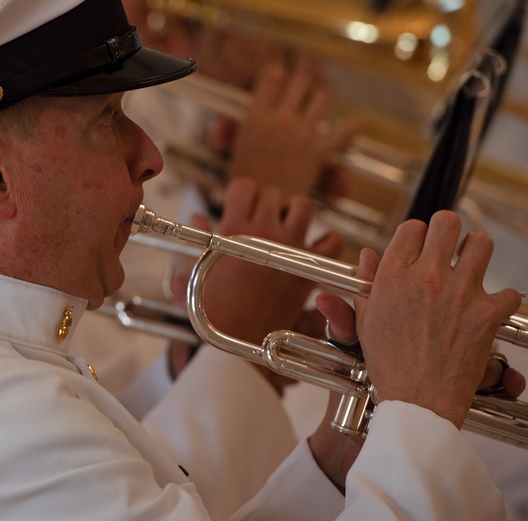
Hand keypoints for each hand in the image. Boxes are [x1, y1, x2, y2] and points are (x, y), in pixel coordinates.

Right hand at [198, 178, 341, 344]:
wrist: (240, 339)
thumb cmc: (214, 309)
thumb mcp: (196, 271)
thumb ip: (199, 238)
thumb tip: (197, 216)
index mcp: (234, 229)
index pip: (244, 187)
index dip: (243, 193)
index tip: (242, 206)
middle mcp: (265, 233)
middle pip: (273, 194)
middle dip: (268, 203)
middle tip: (263, 222)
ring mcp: (291, 248)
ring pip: (303, 206)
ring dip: (295, 213)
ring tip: (287, 228)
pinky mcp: (310, 268)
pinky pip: (331, 241)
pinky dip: (326, 242)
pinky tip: (313, 249)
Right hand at [222, 54, 358, 200]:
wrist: (262, 208)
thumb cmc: (245, 184)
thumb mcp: (233, 152)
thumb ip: (233, 133)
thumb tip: (225, 124)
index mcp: (256, 117)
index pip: (271, 77)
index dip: (277, 71)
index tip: (280, 70)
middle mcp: (281, 119)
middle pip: (300, 81)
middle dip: (304, 76)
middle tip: (306, 75)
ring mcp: (303, 133)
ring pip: (322, 98)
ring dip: (322, 97)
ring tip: (320, 98)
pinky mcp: (319, 150)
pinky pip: (343, 133)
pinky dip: (350, 129)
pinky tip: (353, 125)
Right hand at [352, 211, 522, 427]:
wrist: (418, 400)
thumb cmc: (390, 365)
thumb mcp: (366, 320)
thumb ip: (367, 284)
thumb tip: (366, 257)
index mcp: (393, 276)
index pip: (411, 227)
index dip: (417, 235)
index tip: (421, 245)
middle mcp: (426, 276)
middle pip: (446, 222)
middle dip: (448, 230)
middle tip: (449, 244)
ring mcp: (459, 292)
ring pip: (481, 243)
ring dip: (477, 251)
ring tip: (473, 262)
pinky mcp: (486, 313)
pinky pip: (509, 292)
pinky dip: (503, 300)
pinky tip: (491, 307)